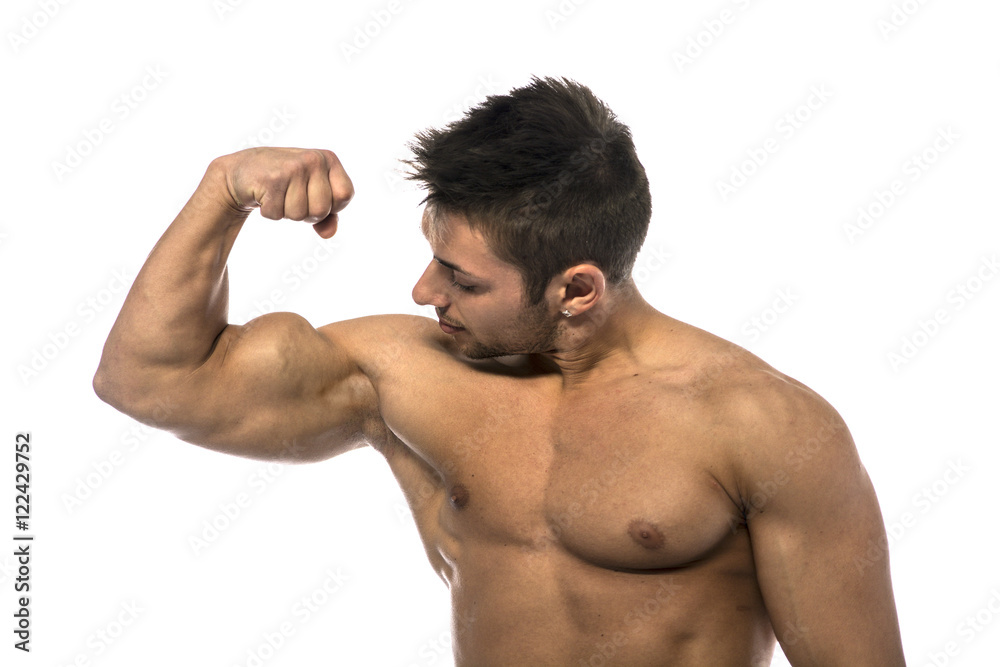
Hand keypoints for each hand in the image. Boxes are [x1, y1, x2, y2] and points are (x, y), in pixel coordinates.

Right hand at [218, 147, 353, 237]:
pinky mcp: (272, 179)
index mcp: (328, 159)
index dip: (331, 206)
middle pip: (321, 210)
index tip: (314, 197)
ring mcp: (293, 168)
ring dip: (286, 212)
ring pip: (299, 215)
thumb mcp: (311, 193)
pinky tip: (264, 195)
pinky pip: (277, 215)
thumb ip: (328, 215)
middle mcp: (313, 159)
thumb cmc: (285, 183)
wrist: (244, 170)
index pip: (345, 195)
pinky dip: (269, 212)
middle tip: (291, 197)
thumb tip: (329, 234)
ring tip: (278, 194)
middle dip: (306, 213)